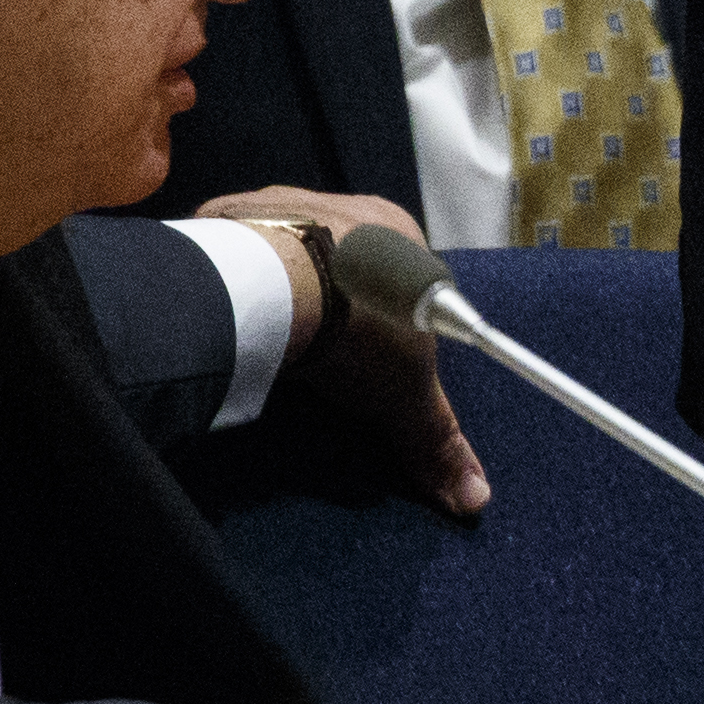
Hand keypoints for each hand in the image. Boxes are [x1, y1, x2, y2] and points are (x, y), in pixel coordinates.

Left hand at [205, 185, 489, 519]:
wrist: (276, 287)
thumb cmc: (360, 325)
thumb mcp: (405, 393)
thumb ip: (436, 439)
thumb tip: (474, 499)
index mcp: (397, 230)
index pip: (404, 273)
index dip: (392, 316)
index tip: (373, 353)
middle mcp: (343, 206)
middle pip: (345, 259)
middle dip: (336, 298)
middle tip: (322, 348)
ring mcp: (283, 204)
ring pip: (289, 249)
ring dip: (283, 285)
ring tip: (272, 336)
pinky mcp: (229, 215)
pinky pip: (236, 250)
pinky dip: (238, 280)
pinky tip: (236, 315)